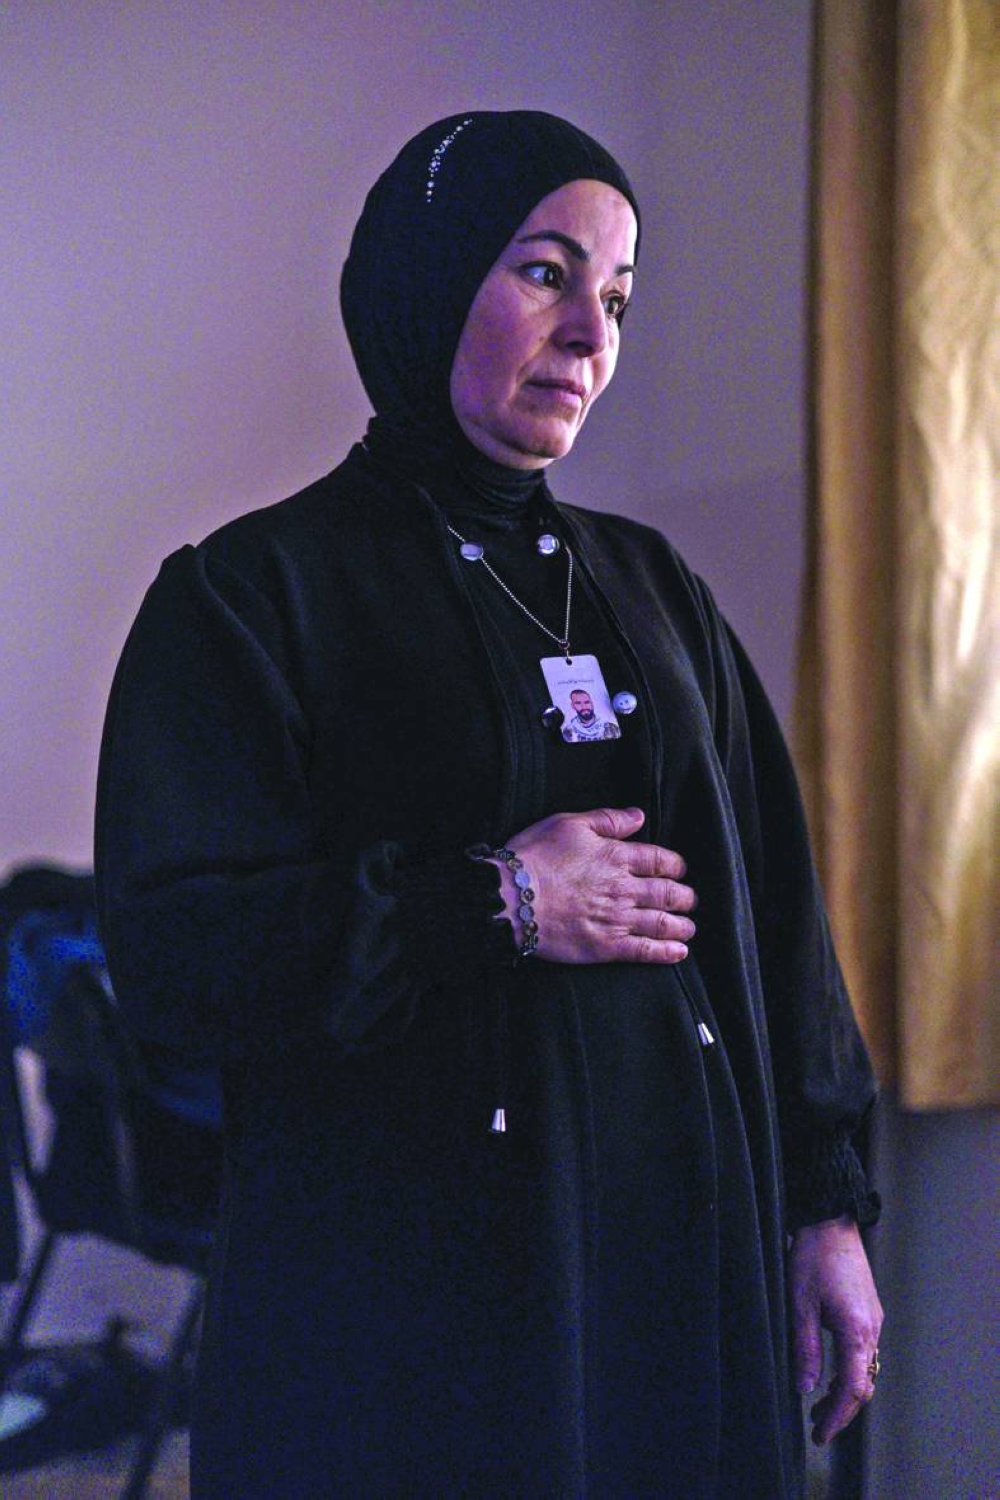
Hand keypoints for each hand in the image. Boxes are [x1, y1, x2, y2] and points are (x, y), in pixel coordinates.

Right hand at [494, 805, 695, 963]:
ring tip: (689, 928)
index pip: (660, 860)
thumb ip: (608, 819)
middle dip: (684, 897)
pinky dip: (666, 952)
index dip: (675, 865)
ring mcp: (616, 919)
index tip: (678, 870)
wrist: (511, 896)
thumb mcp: (570, 824)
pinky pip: (644, 951)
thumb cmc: (535, 857)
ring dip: (681, 925)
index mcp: (617, 857)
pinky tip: (679, 952)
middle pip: (668, 893)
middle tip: (689, 900)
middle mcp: (623, 888)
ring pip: (661, 922)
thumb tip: (638, 816)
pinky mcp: (605, 946)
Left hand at [789, 1214, 883, 1445]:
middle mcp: (872, 1328)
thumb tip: (804, 1388)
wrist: (830, 1219)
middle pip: (863, 1384)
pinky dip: (851, 1370)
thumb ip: (804, 1348)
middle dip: (842, 1410)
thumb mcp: (800, 1304)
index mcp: (857, 1331)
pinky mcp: (869, 1310)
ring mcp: (874, 1319)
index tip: (819, 1434)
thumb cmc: (812, 1257)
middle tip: (817, 1426)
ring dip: (846, 1391)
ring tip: (819, 1404)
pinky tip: (831, 1372)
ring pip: (866, 1369)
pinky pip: (866, 1351)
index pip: (851, 1388)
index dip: (836, 1416)